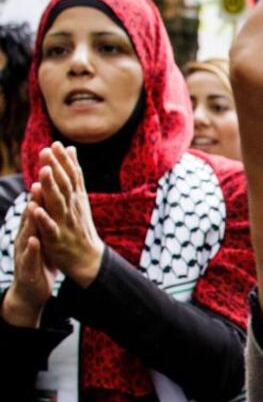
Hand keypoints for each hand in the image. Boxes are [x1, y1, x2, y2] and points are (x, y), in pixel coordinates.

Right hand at [2, 193, 57, 327]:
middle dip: (35, 200)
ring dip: (30, 221)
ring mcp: (24, 252)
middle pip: (30, 216)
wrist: (30, 290)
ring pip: (27, 234)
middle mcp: (26, 237)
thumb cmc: (39, 260)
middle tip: (40, 182)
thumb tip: (53, 201)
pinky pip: (29, 257)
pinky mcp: (27, 268)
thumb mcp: (44, 237)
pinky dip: (32, 248)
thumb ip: (47, 220)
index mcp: (32, 229)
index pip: (38, 208)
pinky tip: (34, 240)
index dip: (43, 192)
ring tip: (33, 206)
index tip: (50, 177)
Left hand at [32, 142, 104, 287]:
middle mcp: (72, 207)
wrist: (88, 258)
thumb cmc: (80, 225)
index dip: (64, 161)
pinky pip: (50, 228)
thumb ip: (73, 173)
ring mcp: (65, 222)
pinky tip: (35, 209)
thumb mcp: (79, 197)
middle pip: (64, 185)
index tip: (56, 144)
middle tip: (47, 151)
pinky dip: (43, 218)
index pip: (71, 176)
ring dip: (50, 188)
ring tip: (43, 173)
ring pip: (57, 203)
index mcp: (76, 198)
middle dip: (56, 168)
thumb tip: (70, 149)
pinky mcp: (57, 239)